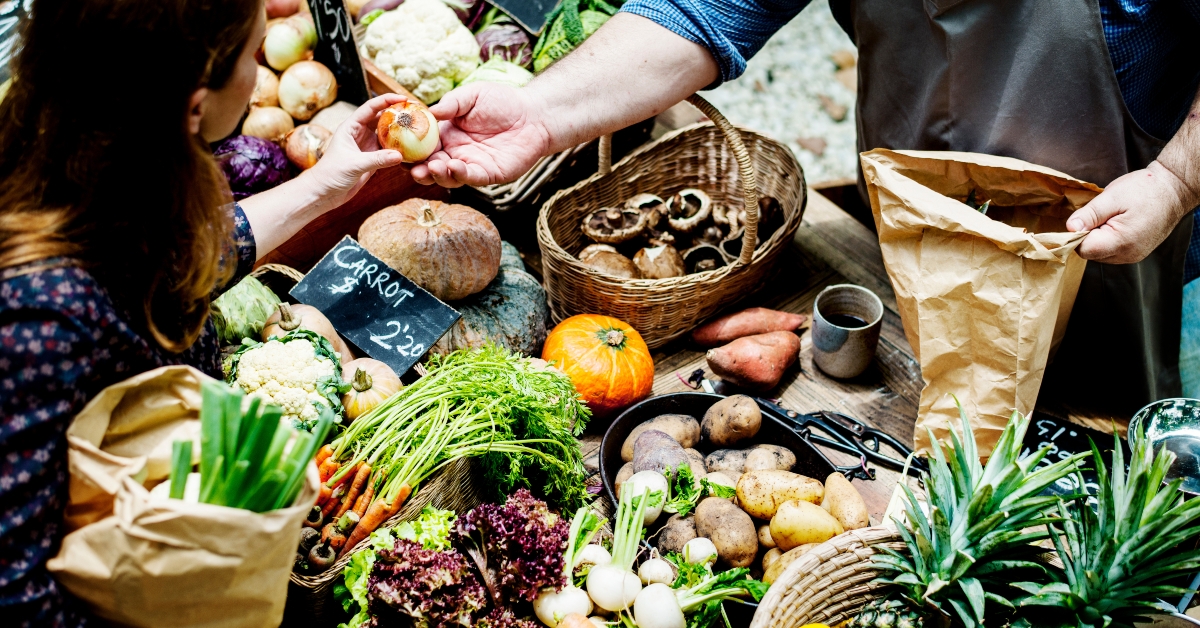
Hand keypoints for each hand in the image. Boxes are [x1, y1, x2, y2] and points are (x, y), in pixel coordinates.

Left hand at [300, 93, 405, 210]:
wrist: (324, 193)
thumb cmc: (330, 174)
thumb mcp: (354, 164)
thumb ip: (377, 159)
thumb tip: (400, 156)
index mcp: (351, 127)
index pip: (371, 107)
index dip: (387, 100)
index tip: (404, 98)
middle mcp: (360, 133)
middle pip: (382, 118)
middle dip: (398, 113)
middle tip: (416, 111)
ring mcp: (367, 146)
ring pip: (387, 134)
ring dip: (400, 132)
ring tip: (418, 128)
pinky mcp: (372, 159)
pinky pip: (389, 151)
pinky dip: (400, 149)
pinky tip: (412, 149)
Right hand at [410, 83, 552, 187]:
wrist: (534, 113)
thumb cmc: (503, 101)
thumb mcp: (471, 96)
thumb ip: (451, 104)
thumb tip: (429, 111)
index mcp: (447, 134)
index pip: (422, 145)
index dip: (410, 149)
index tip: (397, 148)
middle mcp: (456, 152)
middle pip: (430, 166)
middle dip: (418, 169)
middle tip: (410, 167)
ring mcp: (472, 165)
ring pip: (448, 176)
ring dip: (436, 174)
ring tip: (431, 166)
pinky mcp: (489, 174)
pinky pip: (471, 178)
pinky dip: (460, 174)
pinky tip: (453, 166)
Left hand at [1065, 161, 1197, 263]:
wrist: (1174, 189)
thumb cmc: (1145, 189)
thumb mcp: (1112, 197)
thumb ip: (1089, 214)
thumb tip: (1069, 228)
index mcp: (1121, 242)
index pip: (1083, 249)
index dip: (1076, 234)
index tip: (1082, 219)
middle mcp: (1127, 255)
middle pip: (1090, 253)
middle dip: (1087, 235)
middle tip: (1101, 214)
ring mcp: (1133, 256)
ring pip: (1099, 253)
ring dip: (1097, 237)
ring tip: (1111, 217)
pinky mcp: (1135, 253)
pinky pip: (1111, 251)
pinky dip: (1108, 239)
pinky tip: (1117, 223)